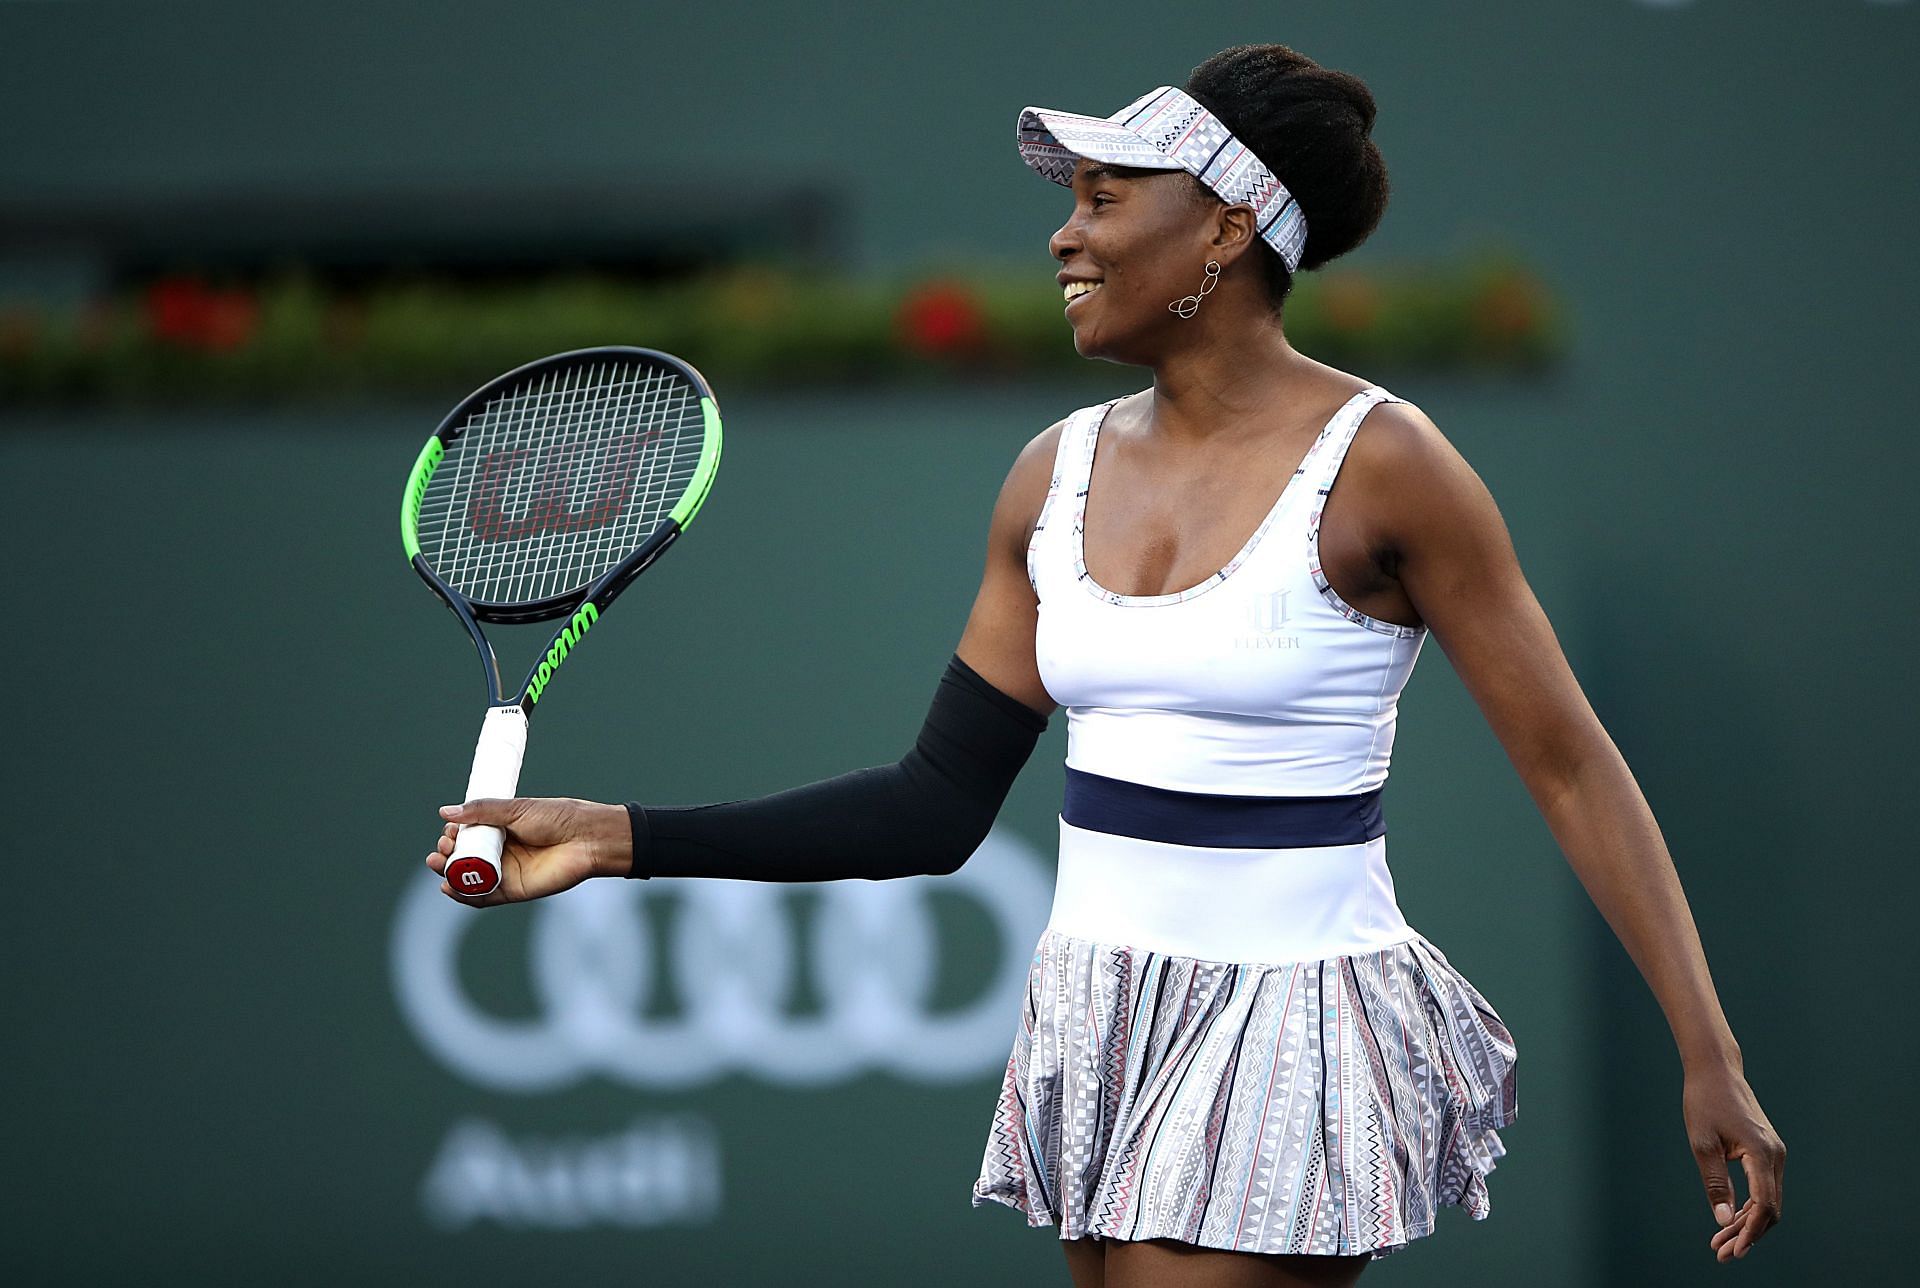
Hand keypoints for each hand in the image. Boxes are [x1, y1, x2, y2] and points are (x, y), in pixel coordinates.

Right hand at [426, 797, 630, 904]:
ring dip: (449, 874)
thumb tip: (445, 811)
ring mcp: (506, 872)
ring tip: (438, 864)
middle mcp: (501, 852)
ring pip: (470, 878)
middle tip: (443, 848)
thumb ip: (482, 811)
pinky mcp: (513, 891)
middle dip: (447, 854)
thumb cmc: (556, 818)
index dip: (453, 835)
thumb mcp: (515, 809)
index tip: (447, 831)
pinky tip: (449, 887)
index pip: (468, 835)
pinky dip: (464, 896)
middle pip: (465, 857)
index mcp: (501, 829)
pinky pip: (483, 897)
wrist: (586, 838)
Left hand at [1684, 1063, 1784, 1261]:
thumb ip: (1715, 1183)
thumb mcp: (1702, 1144)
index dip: (1750, 1232)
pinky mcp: (1768, 1152)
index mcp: (1762, 1153)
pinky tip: (1730, 1219)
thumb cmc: (1704, 1102)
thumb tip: (1723, 1220)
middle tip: (1721, 1253)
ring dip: (1747, 1223)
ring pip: (1768, 1200)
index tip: (1734, 1251)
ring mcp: (1775, 1154)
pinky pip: (1764, 1187)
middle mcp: (1776, 1156)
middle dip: (1747, 1234)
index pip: (1764, 1205)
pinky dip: (1750, 1206)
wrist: (1716, 1071)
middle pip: (1769, 1208)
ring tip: (1720, 1242)